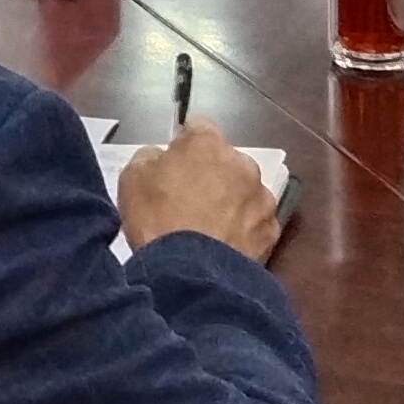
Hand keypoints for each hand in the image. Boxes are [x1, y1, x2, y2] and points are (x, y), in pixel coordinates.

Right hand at [119, 120, 282, 263]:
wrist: (191, 274)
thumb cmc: (158, 220)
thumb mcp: (132, 180)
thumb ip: (149, 157)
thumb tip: (161, 157)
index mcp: (207, 143)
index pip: (197, 129)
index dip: (184, 146)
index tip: (173, 164)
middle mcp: (241, 163)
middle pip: (225, 161)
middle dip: (211, 174)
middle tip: (189, 201)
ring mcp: (261, 197)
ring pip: (244, 192)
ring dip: (231, 202)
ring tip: (210, 229)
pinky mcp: (271, 230)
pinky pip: (255, 223)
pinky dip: (243, 230)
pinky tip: (225, 247)